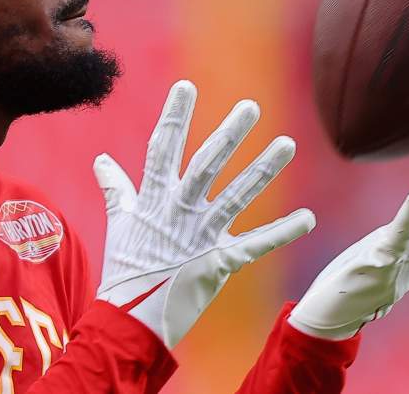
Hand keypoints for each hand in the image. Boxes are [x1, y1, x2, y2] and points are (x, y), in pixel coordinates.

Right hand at [94, 80, 315, 348]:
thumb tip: (101, 161)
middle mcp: (179, 213)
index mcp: (153, 199)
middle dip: (229, 134)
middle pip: (207, 165)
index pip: (163, 148)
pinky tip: (307, 217)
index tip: (186, 87)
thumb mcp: (119, 224)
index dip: (175, 117)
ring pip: (237, 197)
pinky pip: (255, 246)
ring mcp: (201, 237)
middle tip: (251, 107)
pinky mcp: (219, 263)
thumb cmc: (125, 271)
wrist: (131, 320)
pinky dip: (281, 233)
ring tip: (288, 144)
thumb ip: (116, 189)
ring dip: (263, 170)